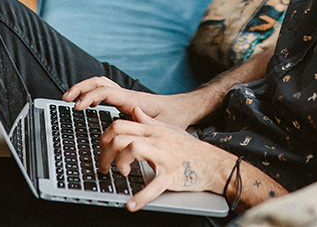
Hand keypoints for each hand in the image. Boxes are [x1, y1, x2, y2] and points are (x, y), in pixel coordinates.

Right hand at [62, 77, 206, 129]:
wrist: (184, 109)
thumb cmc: (175, 118)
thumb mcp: (163, 126)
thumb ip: (147, 126)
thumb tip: (127, 125)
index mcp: (132, 100)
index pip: (106, 91)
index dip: (89, 97)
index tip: (77, 107)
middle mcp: (127, 95)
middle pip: (100, 81)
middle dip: (81, 87)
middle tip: (66, 99)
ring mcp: (126, 96)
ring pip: (102, 84)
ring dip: (85, 88)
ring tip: (70, 99)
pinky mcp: (126, 100)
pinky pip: (106, 91)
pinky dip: (93, 93)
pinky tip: (88, 104)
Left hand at [99, 107, 232, 211]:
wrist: (214, 163)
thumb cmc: (191, 149)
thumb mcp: (169, 130)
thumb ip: (149, 121)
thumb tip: (134, 111)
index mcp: (153, 130)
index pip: (119, 125)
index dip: (104, 138)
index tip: (103, 151)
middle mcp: (157, 139)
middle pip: (120, 137)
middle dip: (105, 153)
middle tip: (105, 167)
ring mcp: (164, 156)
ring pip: (132, 149)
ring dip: (119, 164)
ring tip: (120, 175)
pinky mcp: (172, 174)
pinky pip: (154, 185)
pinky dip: (141, 197)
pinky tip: (131, 205)